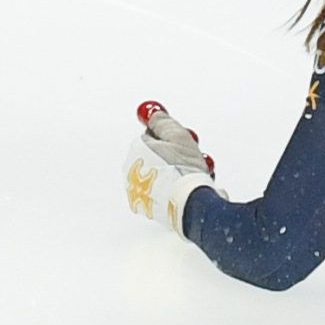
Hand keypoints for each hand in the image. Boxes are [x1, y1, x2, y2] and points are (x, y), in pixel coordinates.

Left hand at [125, 100, 218, 233]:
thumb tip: (154, 115)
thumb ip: (163, 122)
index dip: (170, 137)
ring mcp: (138, 191)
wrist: (189, 204)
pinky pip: (162, 193)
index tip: (184, 140)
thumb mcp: (178, 136)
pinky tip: (187, 190)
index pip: (151, 135)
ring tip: (193, 176)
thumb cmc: (184, 170)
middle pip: (155, 156)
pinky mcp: (147, 209)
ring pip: (160, 175)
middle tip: (192, 158)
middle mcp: (131, 171)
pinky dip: (173, 190)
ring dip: (176, 173)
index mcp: (136, 150)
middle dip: (174, 156)